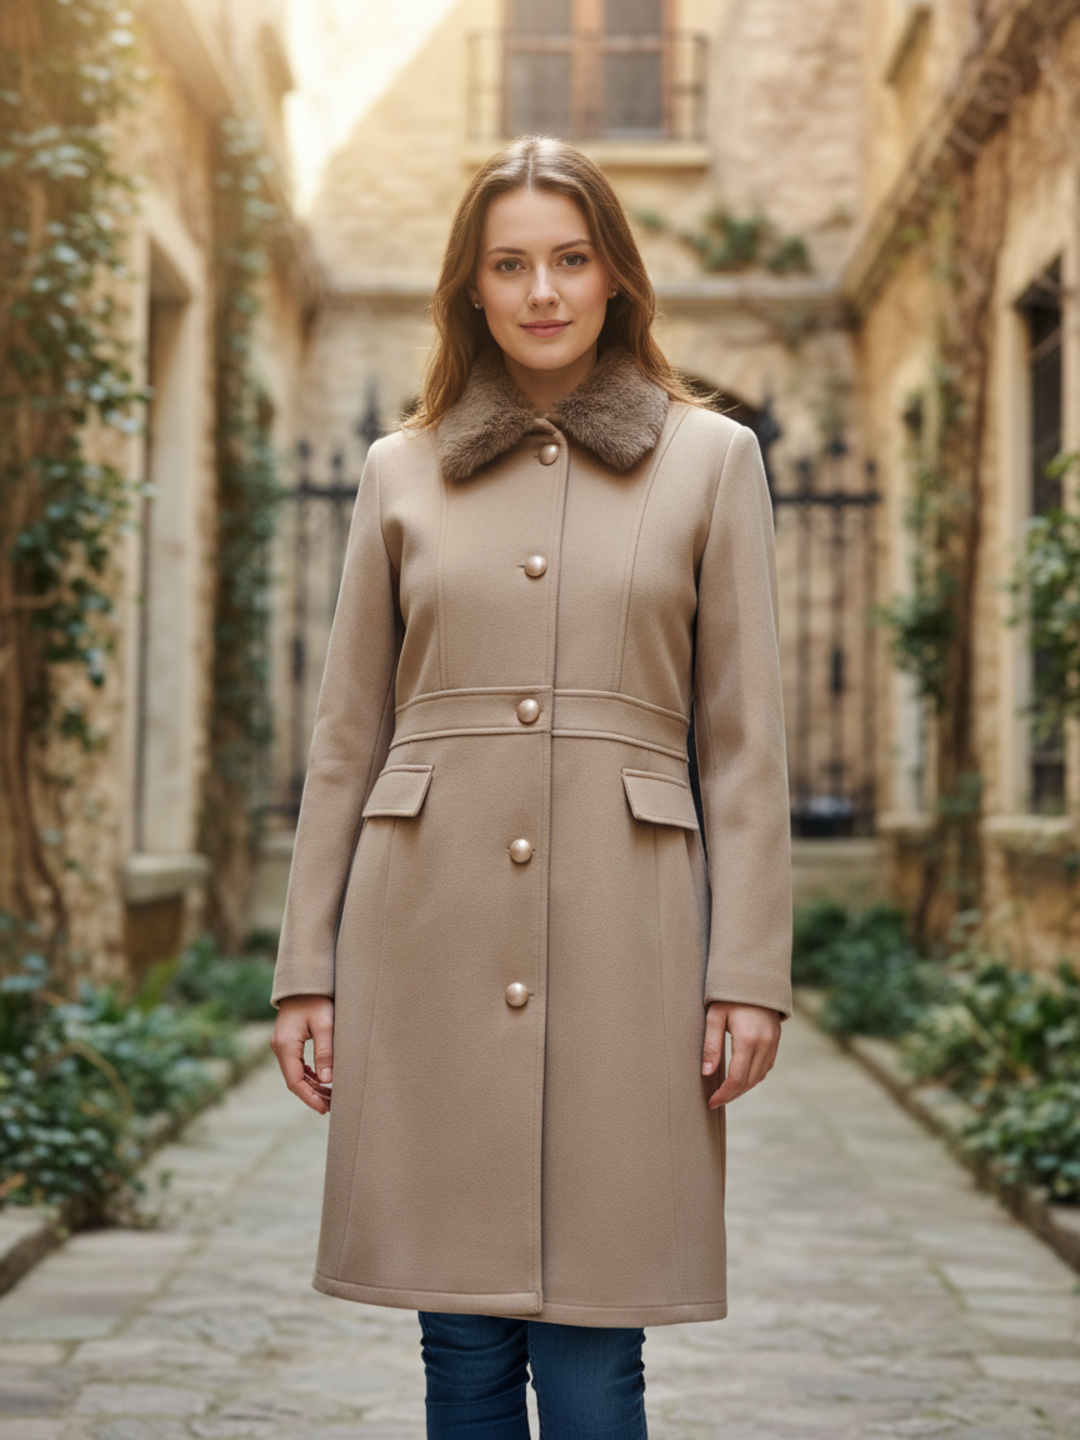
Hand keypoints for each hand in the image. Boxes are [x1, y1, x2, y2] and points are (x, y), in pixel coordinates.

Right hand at [271, 995, 334, 1113]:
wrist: (306, 981)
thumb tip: (328, 1081)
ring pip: (296, 1074)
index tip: (324, 1109)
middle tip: (332, 1106)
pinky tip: (323, 1082)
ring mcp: (282, 1045)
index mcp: (286, 1045)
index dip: (309, 1098)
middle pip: (294, 1080)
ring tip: (330, 1097)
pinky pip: (297, 1065)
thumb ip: (326, 1053)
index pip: (295, 1081)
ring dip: (311, 1086)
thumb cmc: (317, 1000)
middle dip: (312, 1095)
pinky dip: (309, 1075)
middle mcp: (279, 1047)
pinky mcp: (288, 1042)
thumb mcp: (326, 1025)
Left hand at [702, 1001, 780, 1108]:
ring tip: (726, 1092)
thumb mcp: (714, 1016)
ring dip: (743, 1088)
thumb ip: (711, 1045)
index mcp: (748, 1039)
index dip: (724, 1094)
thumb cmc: (729, 994)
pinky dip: (753, 1076)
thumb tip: (707, 1073)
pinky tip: (740, 1077)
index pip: (737, 1078)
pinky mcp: (776, 1040)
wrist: (754, 975)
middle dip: (732, 1094)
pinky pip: (766, 1066)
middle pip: (749, 1081)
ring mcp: (773, 1042)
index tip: (711, 1102)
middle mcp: (764, 1044)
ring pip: (760, 1076)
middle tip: (716, 1100)